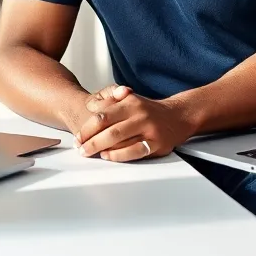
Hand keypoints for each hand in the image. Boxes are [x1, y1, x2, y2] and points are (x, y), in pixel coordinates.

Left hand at [74, 87, 195, 161]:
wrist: (177, 116)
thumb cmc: (149, 110)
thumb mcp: (130, 99)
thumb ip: (110, 100)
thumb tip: (91, 106)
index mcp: (130, 102)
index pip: (102, 115)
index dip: (87, 128)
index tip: (78, 137)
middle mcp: (139, 114)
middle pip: (108, 129)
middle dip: (90, 141)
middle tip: (80, 148)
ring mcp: (149, 129)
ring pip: (119, 140)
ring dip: (100, 148)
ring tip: (89, 153)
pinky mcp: (157, 144)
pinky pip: (134, 151)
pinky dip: (118, 155)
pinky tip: (108, 156)